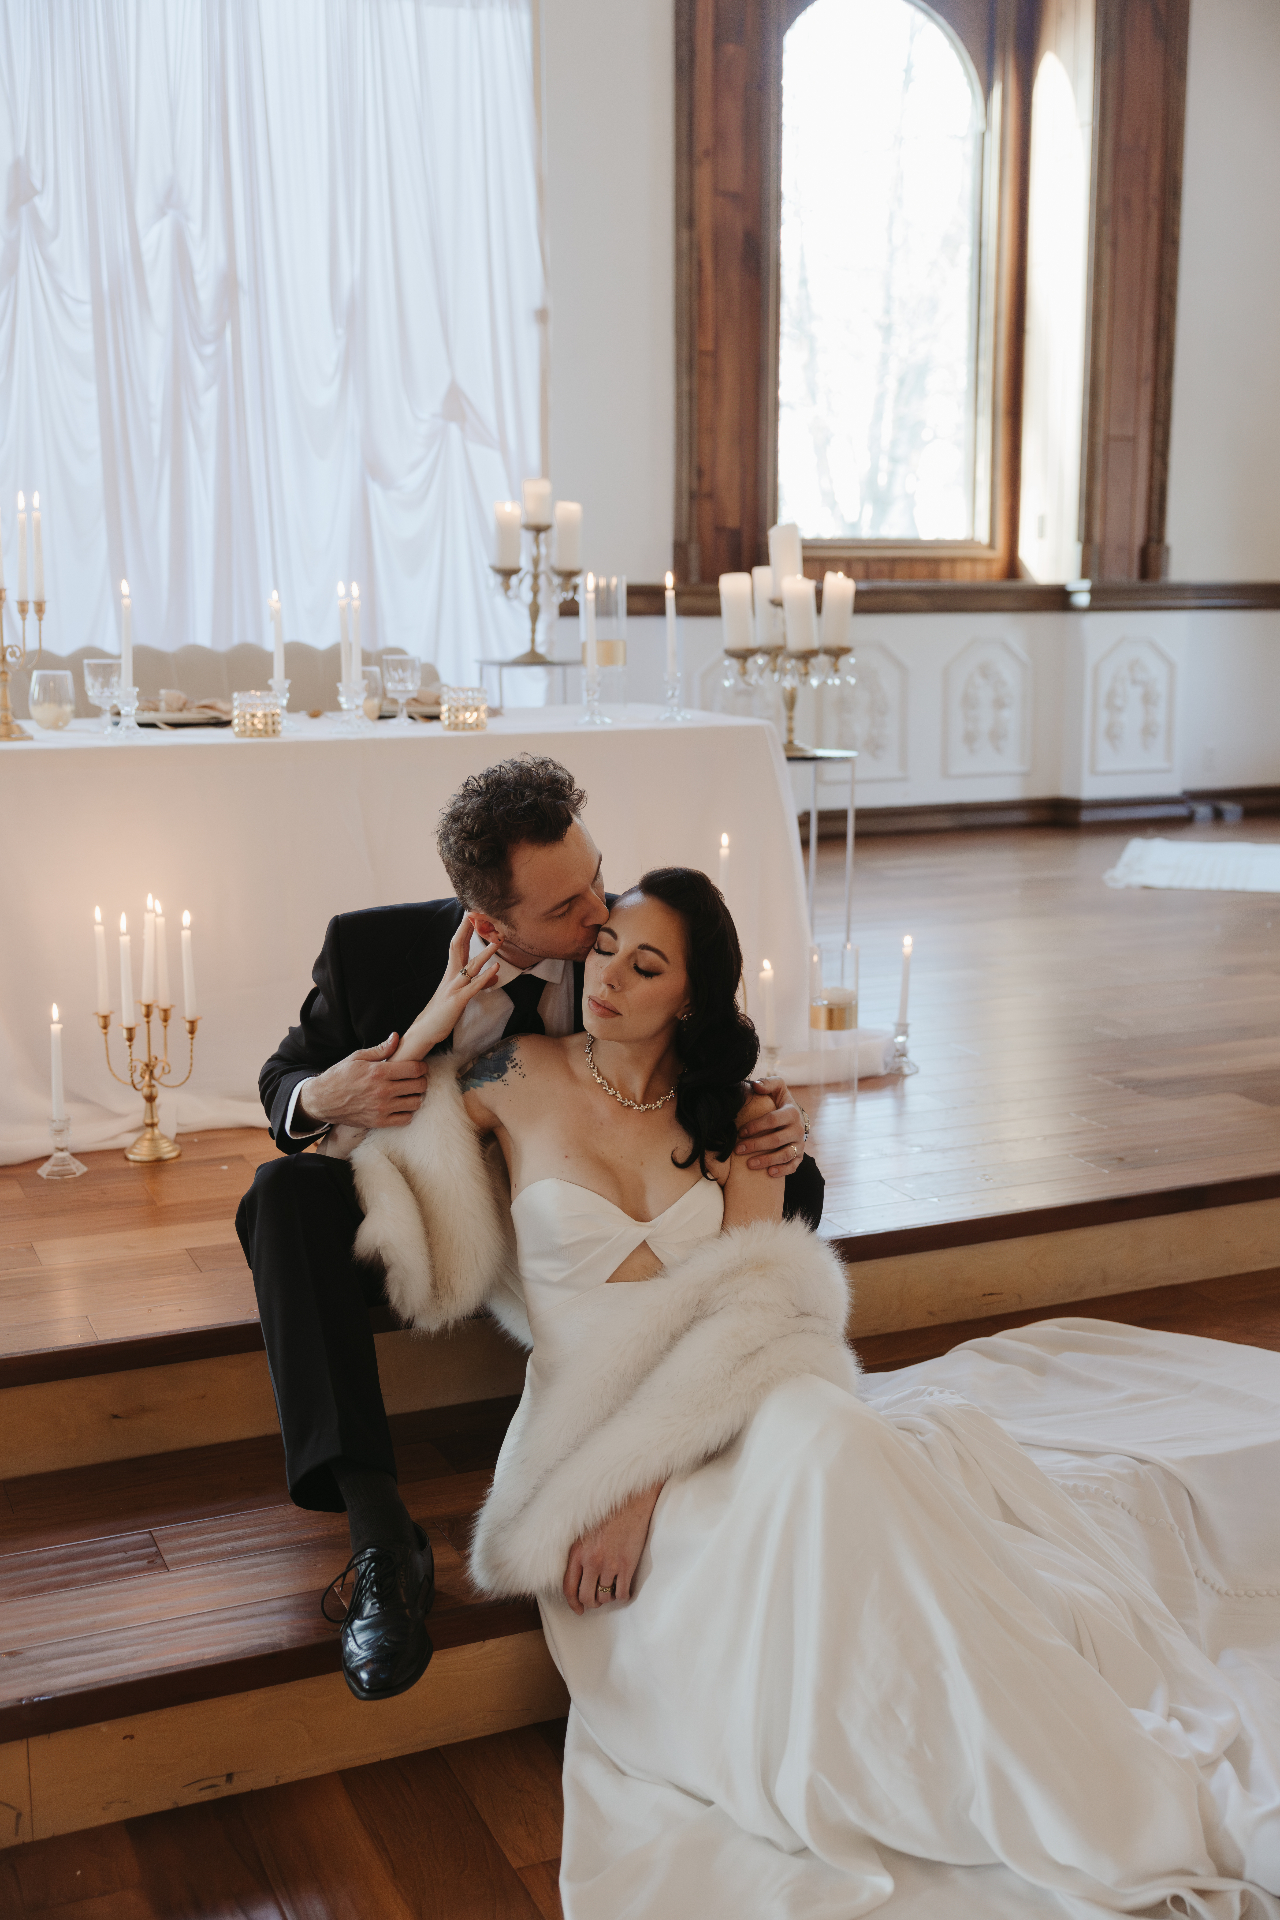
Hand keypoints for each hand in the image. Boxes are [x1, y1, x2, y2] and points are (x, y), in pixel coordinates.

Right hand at [297, 1034, 427, 1131]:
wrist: (321, 1100)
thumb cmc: (339, 1076)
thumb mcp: (357, 1057)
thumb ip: (380, 1049)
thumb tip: (396, 1037)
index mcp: (378, 1072)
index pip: (414, 1069)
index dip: (422, 1066)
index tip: (419, 1066)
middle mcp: (382, 1091)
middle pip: (419, 1086)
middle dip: (421, 1080)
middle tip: (415, 1079)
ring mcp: (381, 1108)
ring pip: (415, 1103)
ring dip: (415, 1096)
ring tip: (408, 1092)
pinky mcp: (378, 1122)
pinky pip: (405, 1119)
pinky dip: (407, 1112)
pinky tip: (400, 1105)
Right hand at [397, 916, 500, 1061]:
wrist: (424, 1031)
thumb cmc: (443, 1012)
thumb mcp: (463, 994)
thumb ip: (479, 981)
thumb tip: (496, 973)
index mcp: (451, 972)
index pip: (458, 944)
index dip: (465, 928)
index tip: (472, 912)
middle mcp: (450, 976)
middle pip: (459, 946)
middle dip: (468, 929)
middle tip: (477, 912)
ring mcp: (453, 987)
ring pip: (470, 966)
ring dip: (485, 953)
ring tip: (498, 941)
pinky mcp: (457, 1001)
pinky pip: (473, 986)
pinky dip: (485, 977)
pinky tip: (497, 968)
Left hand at [563, 1483, 662, 1614]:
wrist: (630, 1500)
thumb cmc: (607, 1512)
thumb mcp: (583, 1532)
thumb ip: (577, 1553)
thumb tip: (576, 1575)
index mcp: (577, 1552)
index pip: (569, 1588)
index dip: (573, 1603)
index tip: (578, 1609)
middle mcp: (591, 1561)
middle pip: (586, 1597)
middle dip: (591, 1603)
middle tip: (597, 1600)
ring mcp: (609, 1565)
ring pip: (605, 1597)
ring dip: (608, 1598)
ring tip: (611, 1589)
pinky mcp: (627, 1565)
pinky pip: (622, 1594)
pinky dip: (622, 1596)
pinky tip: (623, 1589)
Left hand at [735, 1076, 805, 1175]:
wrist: (795, 1118)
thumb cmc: (780, 1102)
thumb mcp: (777, 1089)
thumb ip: (767, 1083)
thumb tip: (755, 1085)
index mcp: (792, 1112)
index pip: (772, 1120)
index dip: (755, 1126)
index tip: (740, 1132)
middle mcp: (798, 1129)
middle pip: (776, 1140)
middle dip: (756, 1145)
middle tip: (738, 1150)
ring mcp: (800, 1144)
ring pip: (785, 1155)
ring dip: (767, 1160)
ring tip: (749, 1165)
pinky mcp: (800, 1156)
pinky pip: (793, 1166)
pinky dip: (782, 1170)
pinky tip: (769, 1173)